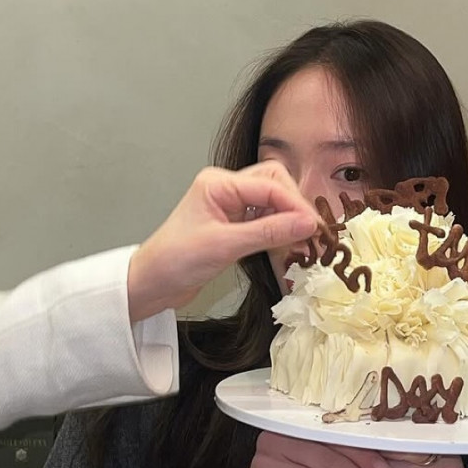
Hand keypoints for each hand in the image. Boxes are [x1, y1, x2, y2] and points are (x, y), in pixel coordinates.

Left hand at [127, 164, 316, 320]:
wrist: (151, 284)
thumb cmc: (175, 261)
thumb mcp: (225, 246)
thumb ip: (269, 233)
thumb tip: (308, 224)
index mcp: (218, 183)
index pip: (270, 184)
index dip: (296, 205)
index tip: (316, 227)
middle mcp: (226, 189)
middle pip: (274, 183)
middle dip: (295, 205)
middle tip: (312, 232)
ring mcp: (229, 206)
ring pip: (272, 201)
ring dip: (289, 218)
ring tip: (305, 241)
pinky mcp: (233, 225)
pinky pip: (265, 219)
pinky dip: (279, 230)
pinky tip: (288, 245)